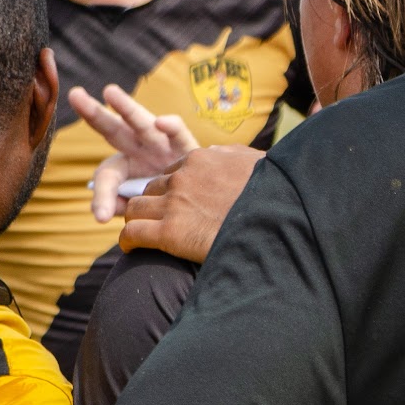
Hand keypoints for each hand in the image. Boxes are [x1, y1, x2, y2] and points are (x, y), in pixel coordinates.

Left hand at [73, 84, 201, 221]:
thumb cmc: (167, 201)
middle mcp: (140, 149)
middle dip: (94, 113)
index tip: (100, 217)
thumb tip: (102, 213)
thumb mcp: (143, 208)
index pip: (107, 175)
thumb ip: (120, 207)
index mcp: (124, 166)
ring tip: (110, 92)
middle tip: (74, 95)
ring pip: (142, 124)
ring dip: (126, 107)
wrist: (203, 201)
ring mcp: (162, 145)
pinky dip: (171, 125)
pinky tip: (162, 121)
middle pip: (114, 130)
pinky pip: (178, 132)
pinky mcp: (186, 147)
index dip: (102, 196)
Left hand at [118, 145, 260, 263]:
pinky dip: (128, 241)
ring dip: (137, 220)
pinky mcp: (169, 232)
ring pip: (135, 208)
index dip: (173, 188)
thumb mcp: (257, 163)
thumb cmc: (274, 196)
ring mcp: (173, 204)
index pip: (173, 171)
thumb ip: (235, 156)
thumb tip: (227, 156)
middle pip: (151, 188)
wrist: (276, 223)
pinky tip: (132, 248)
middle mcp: (182, 178)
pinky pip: (132, 233)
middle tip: (159, 220)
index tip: (178, 203)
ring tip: (142, 234)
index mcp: (201, 159)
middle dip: (153, 204)